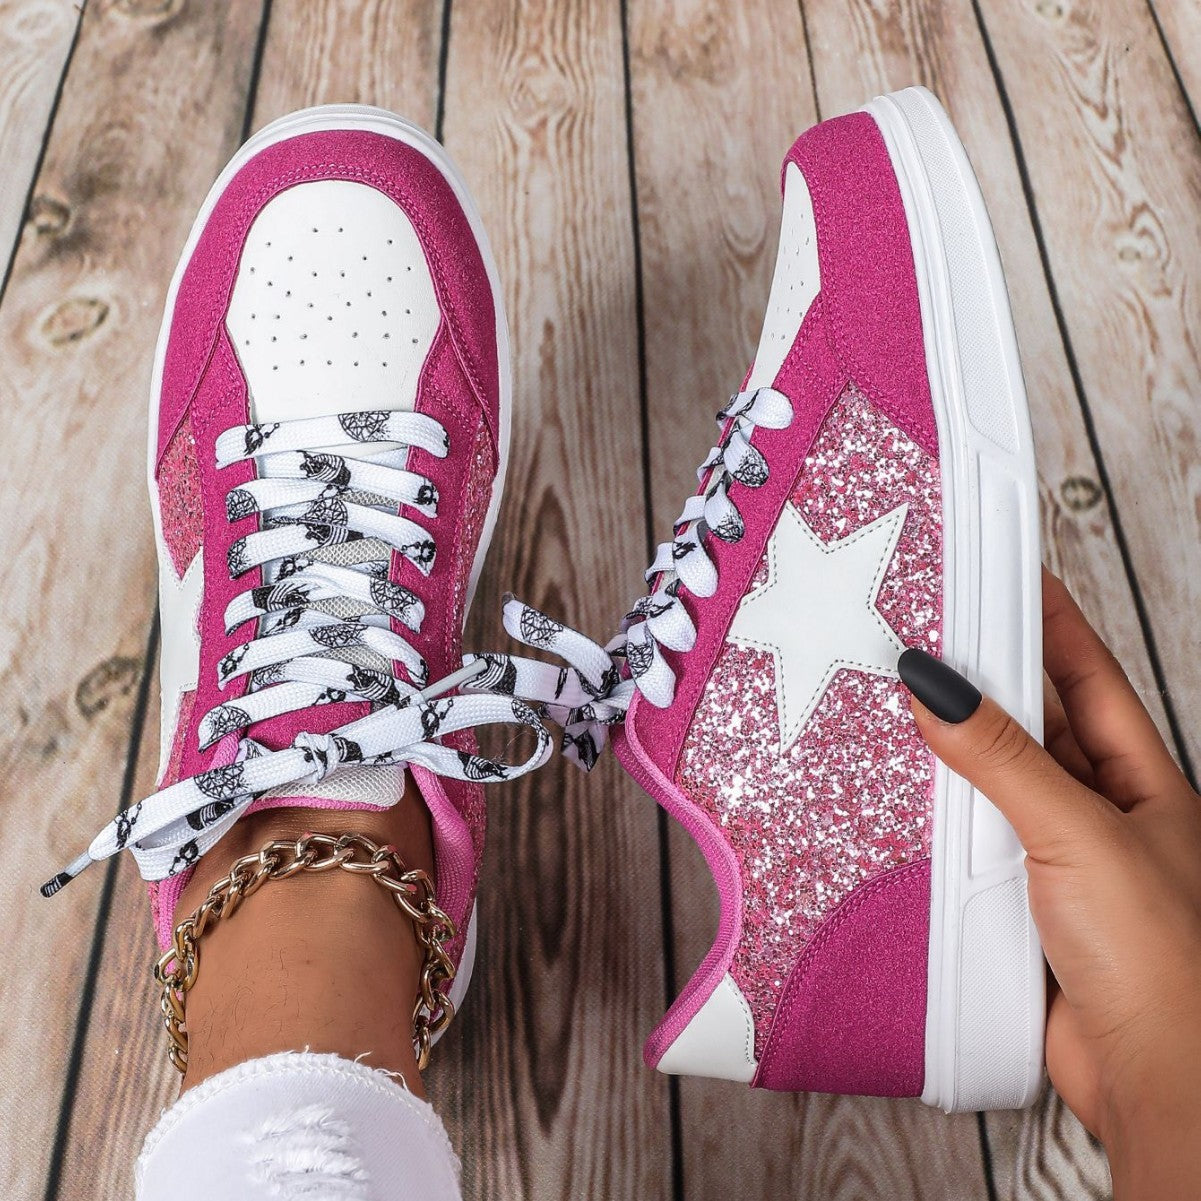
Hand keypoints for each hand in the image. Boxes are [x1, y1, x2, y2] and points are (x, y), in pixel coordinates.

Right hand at [899, 570, 1200, 1199]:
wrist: (1154, 1079)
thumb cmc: (1159, 955)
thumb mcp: (1079, 831)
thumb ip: (1004, 759)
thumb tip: (937, 688)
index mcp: (1143, 779)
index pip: (1090, 674)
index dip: (1049, 621)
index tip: (1003, 575)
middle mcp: (1104, 811)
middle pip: (1038, 723)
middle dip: (986, 681)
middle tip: (925, 636)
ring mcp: (1062, 858)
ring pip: (998, 783)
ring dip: (954, 752)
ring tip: (897, 705)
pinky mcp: (1022, 905)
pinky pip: (973, 841)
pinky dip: (938, 818)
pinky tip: (902, 798)